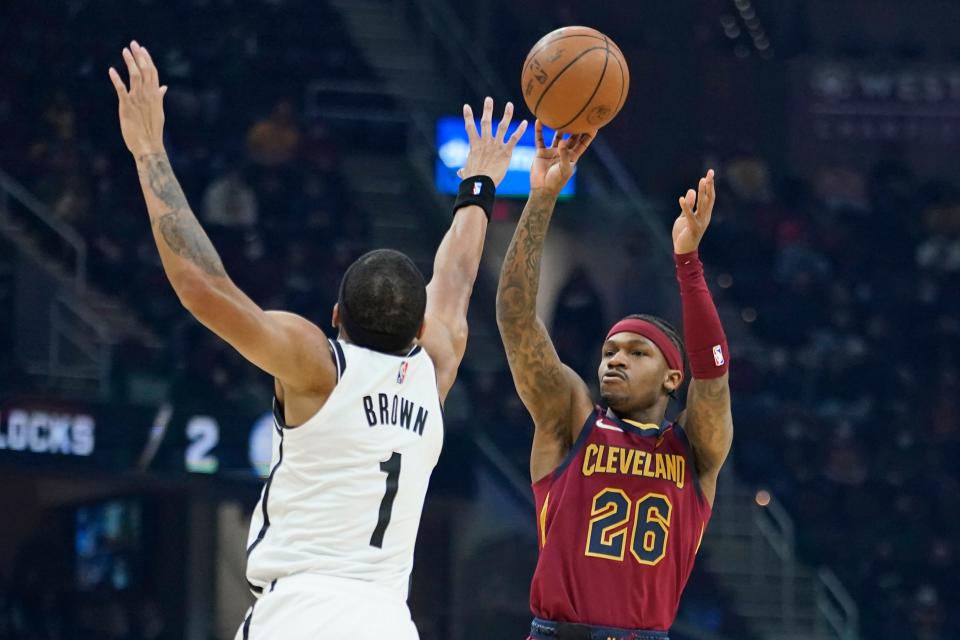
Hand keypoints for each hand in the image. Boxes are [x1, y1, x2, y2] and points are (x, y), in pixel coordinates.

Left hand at [108, 40, 166, 156]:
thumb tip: (164, 87)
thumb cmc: (153, 131)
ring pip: (135, 76)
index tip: (142, 49)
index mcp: (156, 96)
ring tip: (125, 51)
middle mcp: (148, 96)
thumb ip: (159, 97)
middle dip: (139, 56)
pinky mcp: (127, 106)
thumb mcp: (158, 112)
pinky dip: (116, 79)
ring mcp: (138, 100)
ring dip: (130, 62)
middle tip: (133, 44)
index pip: (153, 73)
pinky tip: (111, 70)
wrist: (149, 146)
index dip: (147, 60)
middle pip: (145, 71)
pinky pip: (121, 89)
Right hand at [458, 97, 526, 186]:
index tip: (466, 106)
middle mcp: (485, 142)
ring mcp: (496, 145)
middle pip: (486, 122)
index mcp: (474, 145)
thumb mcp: (467, 172)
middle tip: (489, 99)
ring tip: (510, 104)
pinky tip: (526, 122)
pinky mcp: (506, 152)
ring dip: (507, 114)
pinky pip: (514, 138)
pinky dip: (520, 130)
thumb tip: (460, 172)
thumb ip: (464, 170)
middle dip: (488, 110)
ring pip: (502, 126)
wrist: (481, 183)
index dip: (467, 116)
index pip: (469, 127)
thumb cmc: (472, 180)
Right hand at [530, 120, 594, 195]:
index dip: (589, 134)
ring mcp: (552, 151)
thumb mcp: (564, 168)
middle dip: (576, 127)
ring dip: (558, 126)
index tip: (594, 124)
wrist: (542, 189)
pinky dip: (539, 130)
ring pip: (557, 136)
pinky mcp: (541, 152)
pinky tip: (539, 121)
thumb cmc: (556, 181)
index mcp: (573, 157)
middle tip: (579, 114)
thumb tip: (562, 141)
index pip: (583, 143)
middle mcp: (563, 152)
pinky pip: (540, 139)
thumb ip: (564, 154)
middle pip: (571, 136)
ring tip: (560, 114)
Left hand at [672, 169, 715, 253]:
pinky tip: (681, 199)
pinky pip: (689, 216)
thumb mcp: (684, 216)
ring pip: (702, 205)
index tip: (709, 174)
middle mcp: (705, 217)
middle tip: (710, 172)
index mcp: (704, 214)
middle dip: (709, 185)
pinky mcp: (693, 228)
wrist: (683, 251)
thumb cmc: (684, 234)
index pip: (709, 197)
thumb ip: (688, 205)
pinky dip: (686, 207)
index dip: (709, 186)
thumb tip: (692, 190)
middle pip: (708, 198)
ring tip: (702, 180)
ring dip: (702, 192)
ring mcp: (700, 222)